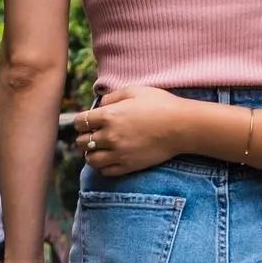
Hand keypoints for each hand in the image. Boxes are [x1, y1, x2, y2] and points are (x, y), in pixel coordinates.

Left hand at [75, 85, 191, 177]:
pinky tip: (109, 158)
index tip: (89, 121)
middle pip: (81, 142)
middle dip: (84, 137)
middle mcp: (110, 137)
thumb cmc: (160, 104)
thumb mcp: (134, 91)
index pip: (79, 123)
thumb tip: (100, 104)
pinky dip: (103, 166)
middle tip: (93, 134)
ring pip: (90, 160)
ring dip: (91, 154)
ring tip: (99, 149)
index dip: (82, 121)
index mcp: (109, 116)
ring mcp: (118, 154)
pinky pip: (105, 171)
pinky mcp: (128, 166)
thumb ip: (112, 96)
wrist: (181, 126)